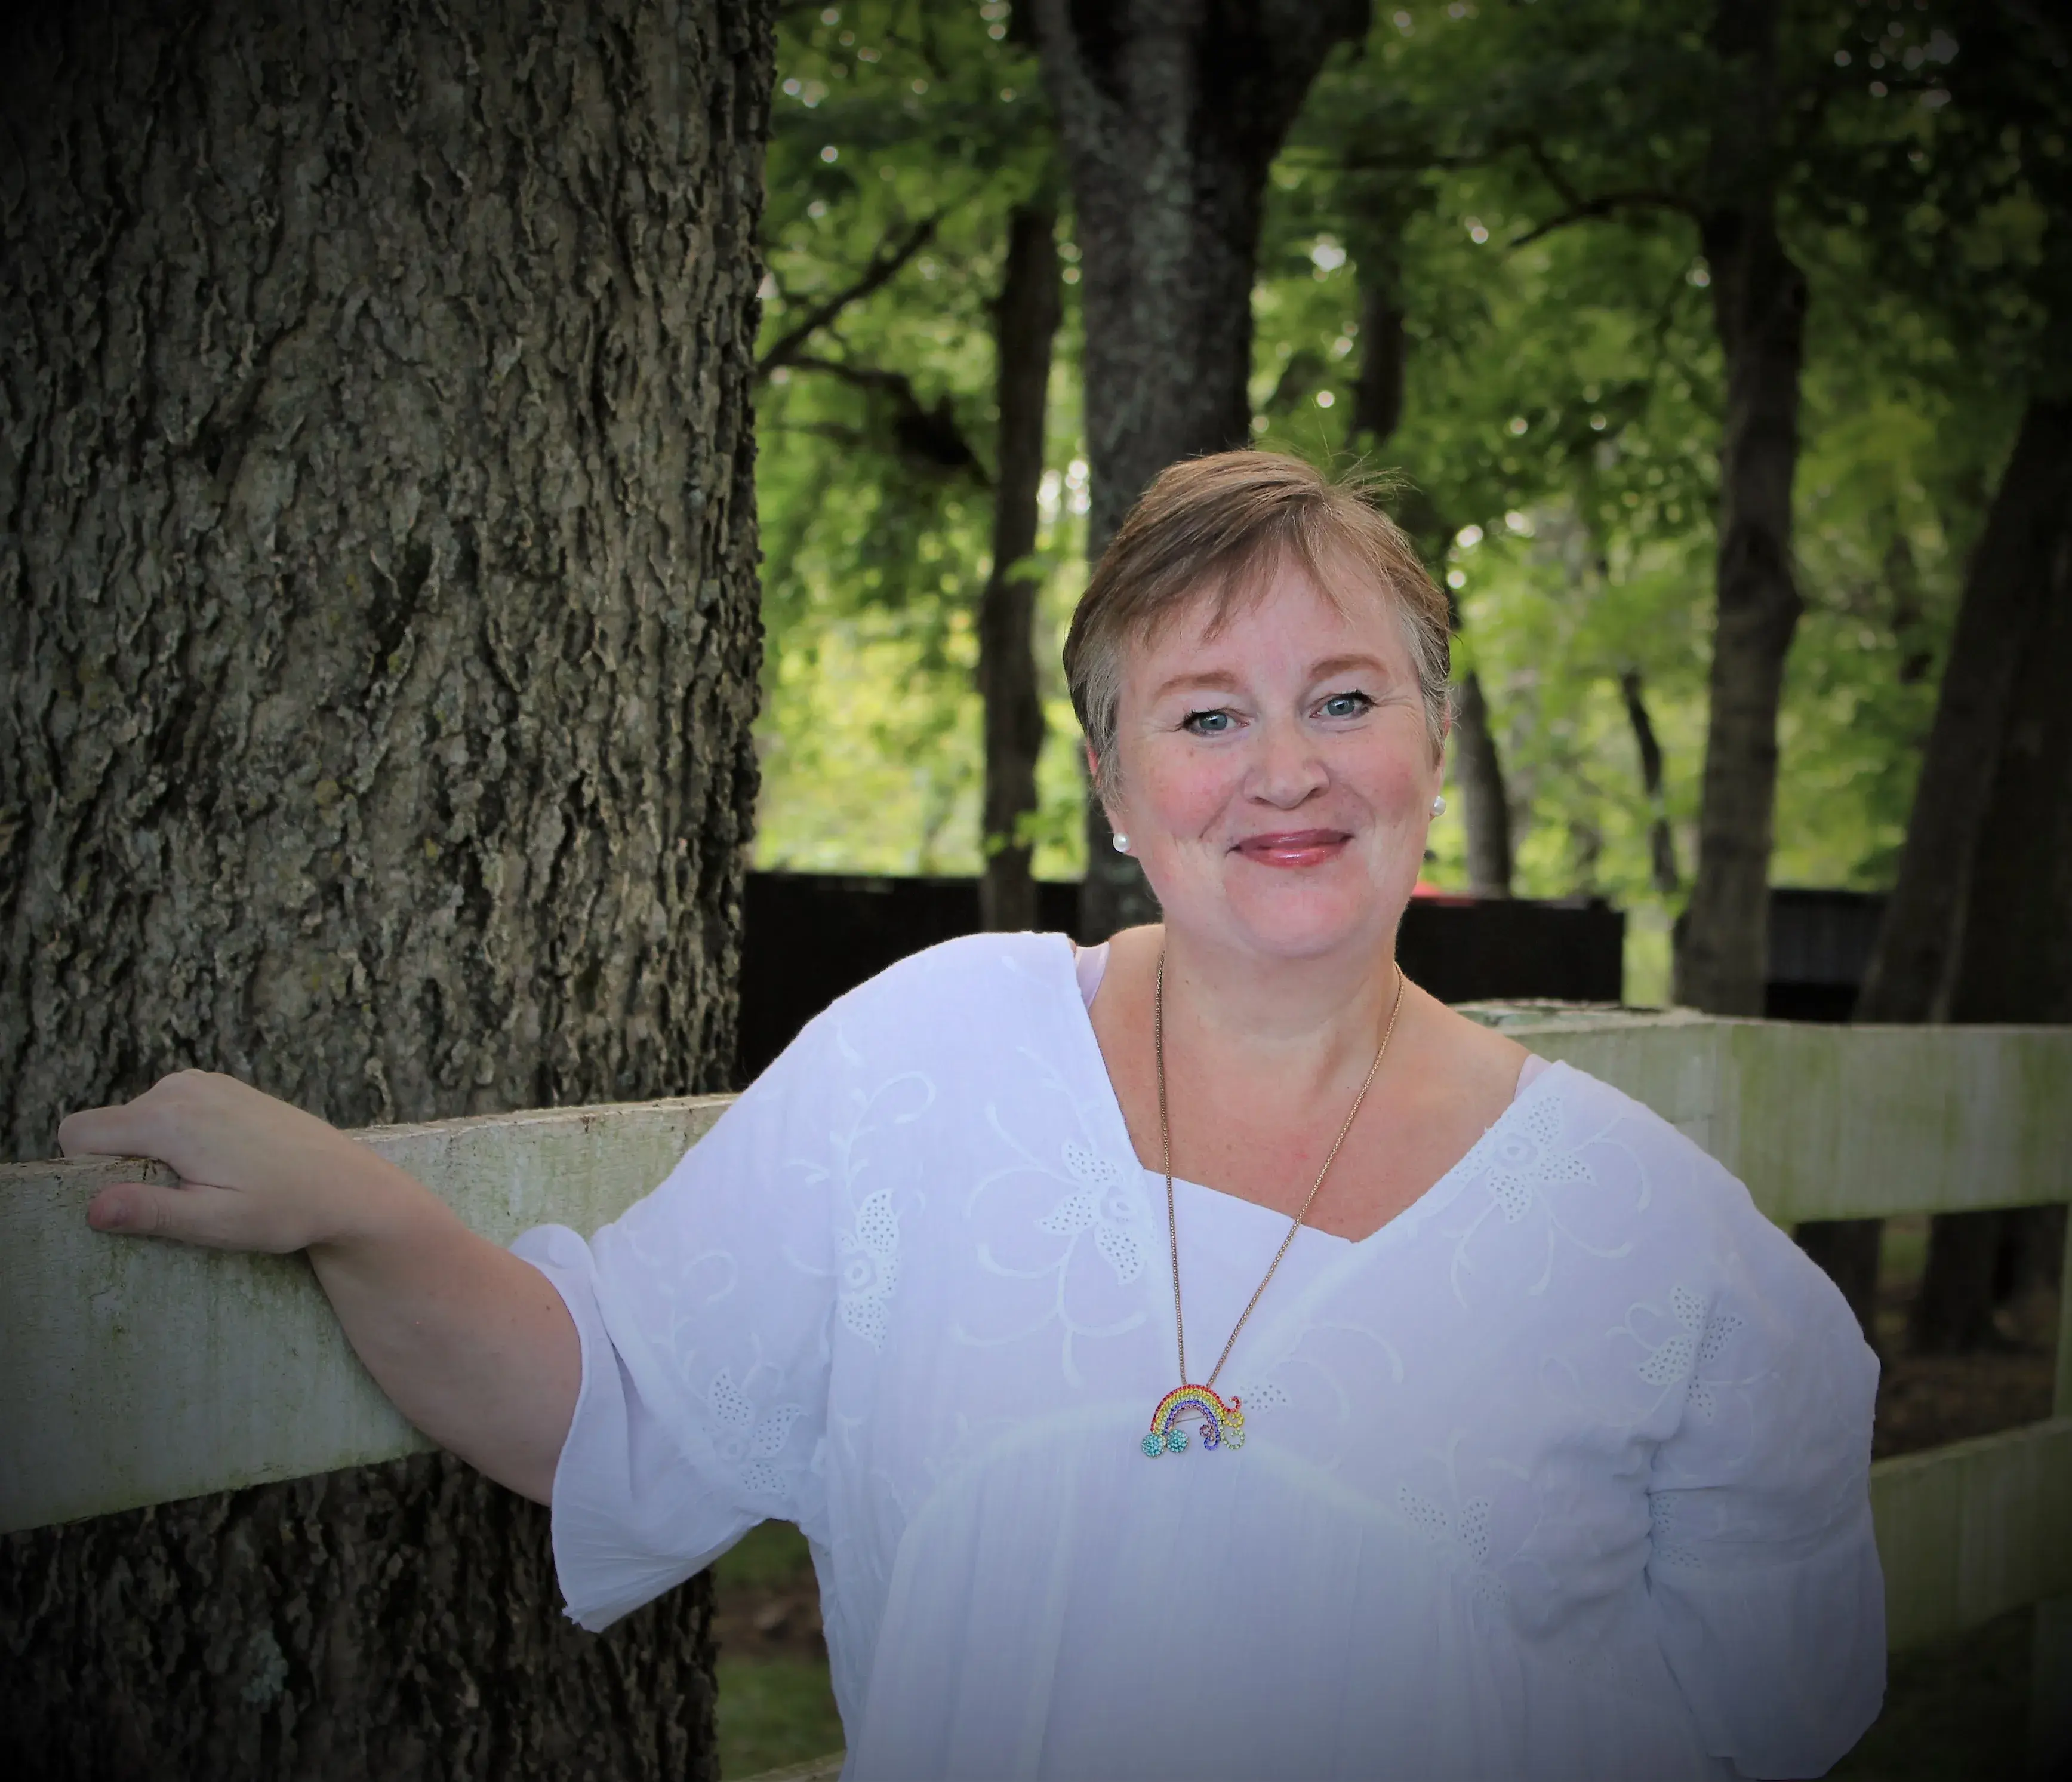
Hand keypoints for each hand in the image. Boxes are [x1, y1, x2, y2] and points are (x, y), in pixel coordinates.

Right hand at [60, 1070, 407, 1253]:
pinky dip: (181, 1138)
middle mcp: (181, 1087)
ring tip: (210, 1181)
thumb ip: (150, 1211)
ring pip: (140, 1121)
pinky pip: (173, 1112)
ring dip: (157, 1154)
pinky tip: (224, 1163)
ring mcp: (205, 1082)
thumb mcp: (214, 1221)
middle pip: (110, 1127)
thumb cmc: (285, 1208)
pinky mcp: (224, 1087)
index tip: (133, 1198)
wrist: (348, 1184)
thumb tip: (92, 1207)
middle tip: (184, 1196)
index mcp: (168, 1117)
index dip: (88, 1172)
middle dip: (126, 1164)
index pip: (78, 1133)